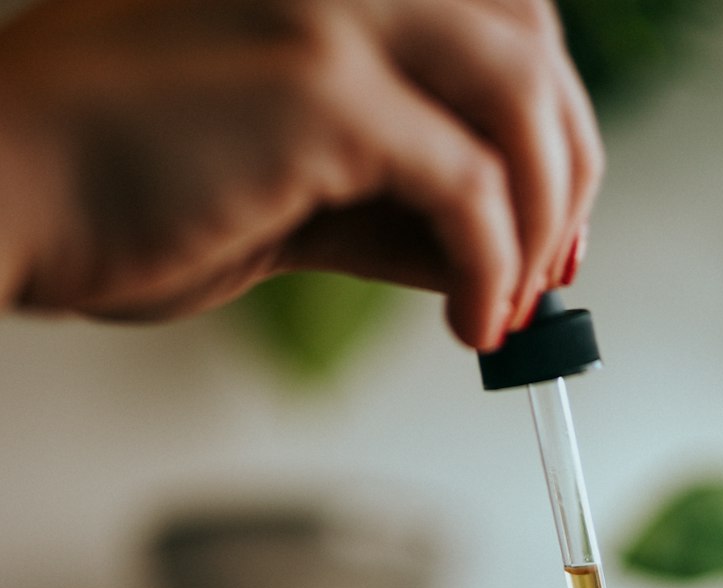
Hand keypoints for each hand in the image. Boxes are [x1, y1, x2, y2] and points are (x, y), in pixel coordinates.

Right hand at [0, 0, 602, 347]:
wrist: (8, 193)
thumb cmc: (121, 188)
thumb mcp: (290, 183)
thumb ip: (389, 199)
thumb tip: (490, 250)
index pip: (499, 15)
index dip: (549, 118)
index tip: (554, 222)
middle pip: (532, 36)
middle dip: (566, 165)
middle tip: (555, 268)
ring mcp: (332, 10)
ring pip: (521, 99)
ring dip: (542, 218)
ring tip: (508, 305)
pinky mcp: (320, 91)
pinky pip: (469, 186)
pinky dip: (492, 265)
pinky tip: (472, 321)